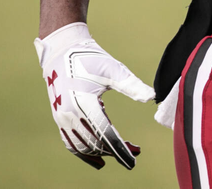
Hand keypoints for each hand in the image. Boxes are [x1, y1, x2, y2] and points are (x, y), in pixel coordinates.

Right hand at [34, 22, 154, 169]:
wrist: (62, 52)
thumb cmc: (90, 58)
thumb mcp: (113, 69)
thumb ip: (131, 85)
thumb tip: (151, 97)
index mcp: (83, 103)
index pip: (106, 134)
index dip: (121, 148)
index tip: (134, 157)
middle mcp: (70, 115)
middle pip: (95, 143)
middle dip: (116, 150)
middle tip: (137, 151)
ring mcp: (62, 119)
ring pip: (83, 146)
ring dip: (102, 153)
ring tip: (122, 152)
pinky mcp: (60, 119)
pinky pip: (71, 143)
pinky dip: (85, 153)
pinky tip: (99, 158)